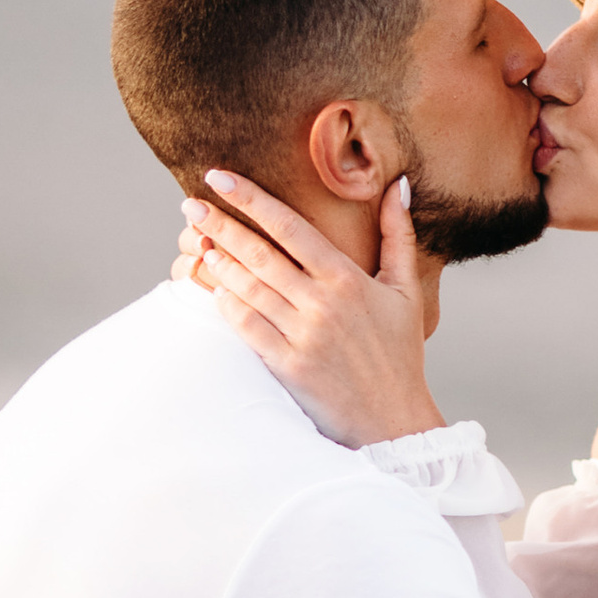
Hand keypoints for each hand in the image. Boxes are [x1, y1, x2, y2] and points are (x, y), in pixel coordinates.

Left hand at [176, 170, 444, 448]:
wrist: (394, 420)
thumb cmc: (400, 353)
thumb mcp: (407, 290)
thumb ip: (399, 234)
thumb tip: (398, 184)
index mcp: (348, 278)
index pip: (289, 226)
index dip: (251, 198)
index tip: (220, 177)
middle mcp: (322, 303)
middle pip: (259, 253)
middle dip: (220, 224)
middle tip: (190, 205)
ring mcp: (303, 336)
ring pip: (248, 288)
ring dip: (218, 263)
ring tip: (197, 244)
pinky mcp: (288, 367)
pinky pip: (246, 328)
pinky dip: (226, 305)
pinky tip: (213, 290)